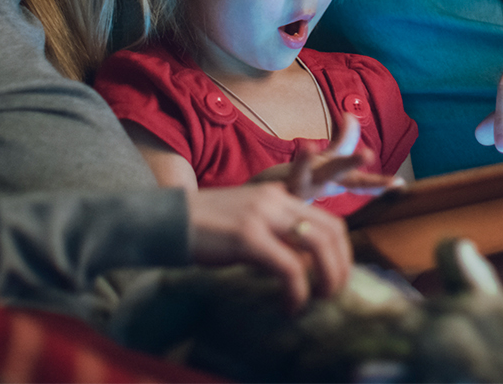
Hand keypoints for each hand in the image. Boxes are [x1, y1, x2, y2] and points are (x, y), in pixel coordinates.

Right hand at [186, 181, 351, 311]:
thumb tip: (299, 266)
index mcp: (278, 195)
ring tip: (319, 299)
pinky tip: (290, 306)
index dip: (341, 252)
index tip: (336, 277)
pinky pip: (288, 266)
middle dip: (341, 266)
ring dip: (327, 276)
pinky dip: (297, 290)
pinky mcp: (247, 237)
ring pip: (318, 244)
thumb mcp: (246, 222)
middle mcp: (275, 200)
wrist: (161, 220)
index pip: (329, 220)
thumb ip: (273, 235)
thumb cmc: (201, 228)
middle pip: (331, 231)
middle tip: (333, 292)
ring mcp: (262, 216)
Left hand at [253, 114, 405, 200]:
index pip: (362, 183)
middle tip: (394, 183)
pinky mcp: (286, 186)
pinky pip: (298, 171)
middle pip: (351, 182)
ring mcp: (306, 188)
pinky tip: (310, 146)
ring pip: (331, 175)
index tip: (402, 184)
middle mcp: (323, 188)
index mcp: (333, 184)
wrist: (259, 207)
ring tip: (368, 154)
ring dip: (348, 165)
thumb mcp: (323, 162)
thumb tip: (353, 116)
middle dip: (373, 182)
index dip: (381, 183)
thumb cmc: (297, 182)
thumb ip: (342, 141)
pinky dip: (305, 160)